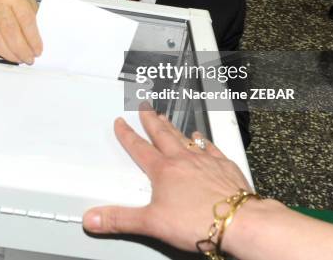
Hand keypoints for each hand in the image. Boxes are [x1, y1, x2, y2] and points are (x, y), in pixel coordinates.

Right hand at [0, 0, 42, 63]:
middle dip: (22, 49)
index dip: (32, 38)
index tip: (38, 50)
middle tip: (29, 58)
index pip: (25, 19)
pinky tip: (7, 55)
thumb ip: (33, 17)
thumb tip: (36, 41)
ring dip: (10, 54)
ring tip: (20, 59)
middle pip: (9, 31)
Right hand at [82, 109, 251, 251]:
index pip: (139, 148)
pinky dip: (204, 141)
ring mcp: (206, 161)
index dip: (127, 135)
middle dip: (150, 121)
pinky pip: (211, 148)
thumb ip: (120, 219)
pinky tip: (202, 138)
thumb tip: (93, 217)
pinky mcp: (225, 167)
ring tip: (166, 119)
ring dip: (173, 128)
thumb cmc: (199, 222)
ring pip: (185, 138)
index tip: (122, 123)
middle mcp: (183, 160)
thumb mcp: (151, 223)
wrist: (239, 222)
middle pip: (162, 135)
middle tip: (145, 108)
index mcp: (164, 171)